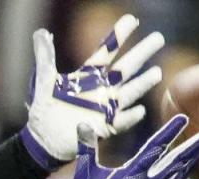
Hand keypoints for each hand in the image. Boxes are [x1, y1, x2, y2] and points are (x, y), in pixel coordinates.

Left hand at [22, 14, 164, 169]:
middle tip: (158, 38)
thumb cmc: (45, 110)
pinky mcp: (104, 127)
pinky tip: (139, 110)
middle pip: (125, 68)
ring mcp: (105, 108)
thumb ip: (45, 58)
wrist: (43, 138)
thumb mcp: (44, 81)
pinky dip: (130, 117)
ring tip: (157, 72)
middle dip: (141, 53)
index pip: (107, 52)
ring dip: (142, 84)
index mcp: (88, 76)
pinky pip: (121, 121)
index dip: (119, 36)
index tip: (132, 20)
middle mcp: (101, 89)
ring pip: (129, 93)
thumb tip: (40, 33)